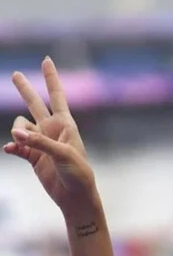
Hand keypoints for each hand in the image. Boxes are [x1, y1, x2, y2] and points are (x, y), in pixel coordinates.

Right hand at [3, 57, 97, 215]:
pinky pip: (16, 146)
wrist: (75, 196)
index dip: (51, 78)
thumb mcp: (63, 155)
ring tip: (21, 142)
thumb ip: (40, 143)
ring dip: (17, 132)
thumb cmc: (78, 173)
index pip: (56, 95)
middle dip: (24, 89)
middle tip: (14, 74)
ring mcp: (41, 143)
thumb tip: (16, 135)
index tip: (47, 59)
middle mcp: (52, 130)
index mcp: (66, 124)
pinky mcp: (33, 157)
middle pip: (34, 104)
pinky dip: (12, 147)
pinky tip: (11, 150)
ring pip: (20, 127)